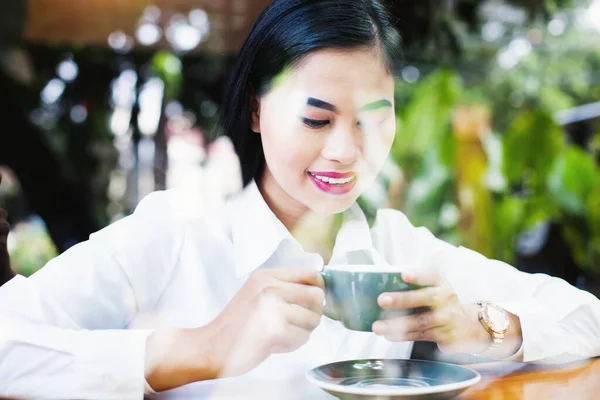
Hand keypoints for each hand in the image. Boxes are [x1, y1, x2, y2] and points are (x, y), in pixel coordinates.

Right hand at [208, 267, 324, 376]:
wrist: (211, 346)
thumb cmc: (236, 325)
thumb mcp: (256, 293)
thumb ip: (282, 288)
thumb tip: (318, 292)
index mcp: (266, 275)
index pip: (310, 274)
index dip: (318, 289)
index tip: (312, 302)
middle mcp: (269, 287)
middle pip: (317, 296)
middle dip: (314, 313)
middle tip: (300, 323)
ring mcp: (272, 307)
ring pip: (313, 319)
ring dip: (303, 331)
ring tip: (283, 334)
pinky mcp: (275, 330)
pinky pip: (303, 338)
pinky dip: (293, 345)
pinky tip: (275, 344)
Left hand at [372, 268, 490, 354]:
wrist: (467, 326)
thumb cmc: (440, 303)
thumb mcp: (434, 289)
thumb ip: (414, 286)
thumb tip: (379, 284)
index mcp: (441, 283)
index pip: (432, 276)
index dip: (418, 276)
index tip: (403, 275)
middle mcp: (447, 298)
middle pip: (425, 298)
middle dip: (402, 299)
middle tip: (381, 300)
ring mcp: (447, 318)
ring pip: (421, 321)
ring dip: (397, 324)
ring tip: (378, 326)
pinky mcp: (445, 335)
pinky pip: (421, 335)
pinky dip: (403, 336)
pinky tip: (389, 335)